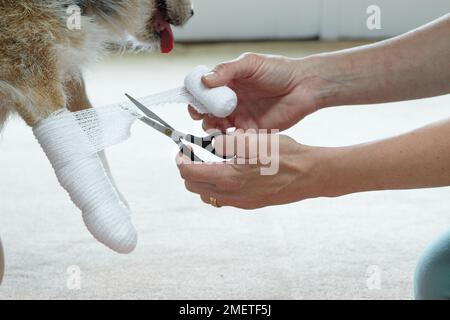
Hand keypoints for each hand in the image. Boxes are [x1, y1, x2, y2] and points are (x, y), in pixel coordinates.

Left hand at [176, 131, 328, 208]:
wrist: (309, 174)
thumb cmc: (285, 156)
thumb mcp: (252, 140)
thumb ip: (225, 141)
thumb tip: (211, 142)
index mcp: (228, 178)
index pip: (189, 173)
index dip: (181, 160)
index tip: (182, 149)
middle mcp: (231, 195)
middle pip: (195, 186)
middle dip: (189, 169)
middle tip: (194, 154)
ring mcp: (241, 202)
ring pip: (208, 194)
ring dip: (202, 179)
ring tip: (210, 162)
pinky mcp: (250, 203)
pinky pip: (224, 197)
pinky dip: (217, 185)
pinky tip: (229, 170)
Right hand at [188, 53, 319, 131]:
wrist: (304, 86)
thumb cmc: (279, 70)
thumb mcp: (251, 64)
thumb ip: (227, 70)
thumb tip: (205, 80)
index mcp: (227, 83)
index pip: (202, 91)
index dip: (193, 96)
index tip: (192, 100)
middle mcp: (230, 101)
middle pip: (205, 111)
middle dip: (200, 115)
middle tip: (204, 115)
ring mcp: (239, 116)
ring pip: (216, 127)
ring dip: (211, 128)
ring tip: (219, 127)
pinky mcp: (250, 131)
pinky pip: (234, 140)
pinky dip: (228, 141)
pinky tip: (230, 137)